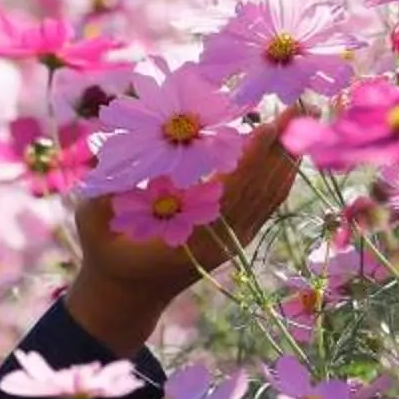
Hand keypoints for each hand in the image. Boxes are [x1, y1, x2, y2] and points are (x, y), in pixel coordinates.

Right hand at [71, 108, 302, 313]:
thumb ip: (107, 192)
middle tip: (301, 105)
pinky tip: (290, 149)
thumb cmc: (107, 251)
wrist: (128, 293)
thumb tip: (119, 156)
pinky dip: (282, 174)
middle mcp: (222, 239)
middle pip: (262, 189)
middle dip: (282, 147)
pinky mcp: (236, 236)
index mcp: (192, 236)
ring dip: (289, 156)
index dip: (252, 158)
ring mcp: (233, 240)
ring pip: (271, 196)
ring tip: (302, 118)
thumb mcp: (96, 221)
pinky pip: (267, 203)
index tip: (269, 125)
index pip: (232, 191)